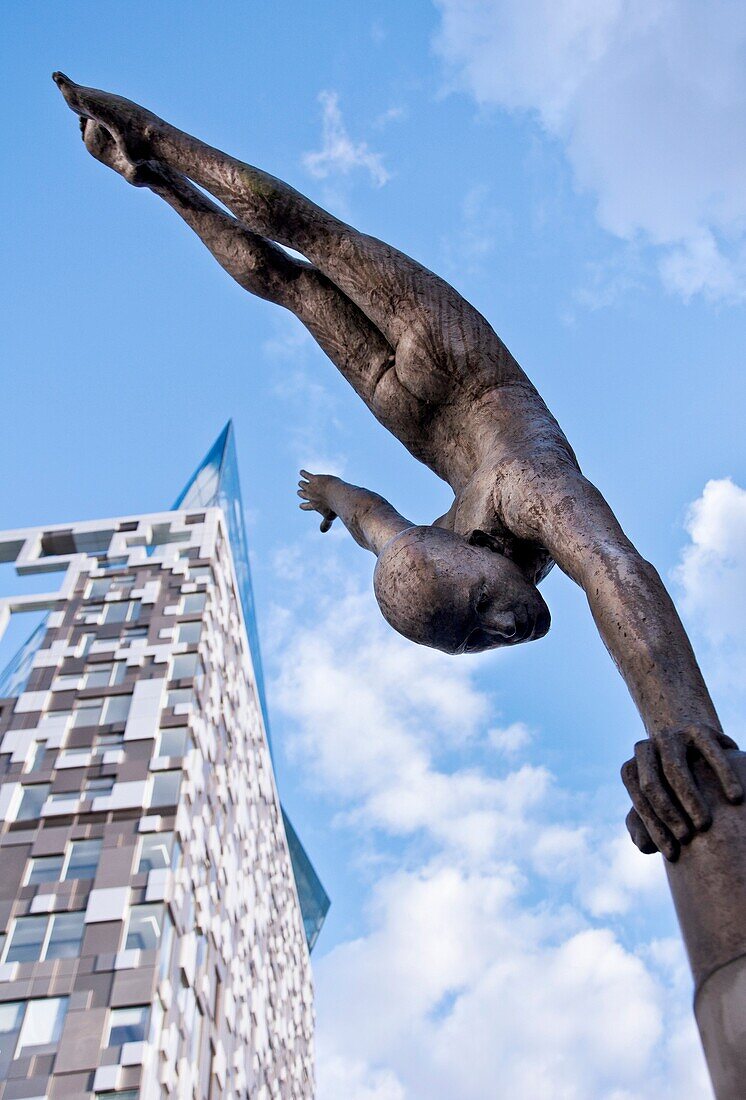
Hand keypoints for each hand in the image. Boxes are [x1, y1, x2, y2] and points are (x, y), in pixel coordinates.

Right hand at [298, 470, 337, 532]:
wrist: (336, 494)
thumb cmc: (335, 506)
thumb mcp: (330, 517)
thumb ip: (326, 524)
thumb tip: (322, 531)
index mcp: (314, 505)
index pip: (306, 506)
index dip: (303, 506)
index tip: (301, 505)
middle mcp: (310, 496)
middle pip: (302, 494)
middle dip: (301, 493)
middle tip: (300, 492)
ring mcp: (311, 487)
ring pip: (303, 484)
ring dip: (302, 484)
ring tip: (301, 482)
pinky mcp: (314, 479)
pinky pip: (306, 475)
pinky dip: (303, 473)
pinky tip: (302, 472)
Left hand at [621, 724, 741, 861]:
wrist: (692, 752)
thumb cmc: (671, 792)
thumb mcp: (655, 808)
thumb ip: (643, 826)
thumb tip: (642, 844)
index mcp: (632, 769)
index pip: (639, 800)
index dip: (654, 828)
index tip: (673, 853)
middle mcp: (646, 749)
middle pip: (652, 784)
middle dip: (668, 814)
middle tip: (688, 838)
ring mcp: (671, 736)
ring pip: (675, 768)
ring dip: (689, 799)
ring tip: (705, 825)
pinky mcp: (698, 729)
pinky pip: (710, 752)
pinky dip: (723, 775)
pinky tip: (735, 798)